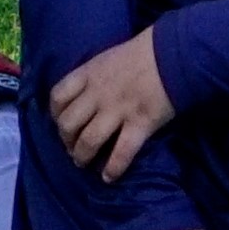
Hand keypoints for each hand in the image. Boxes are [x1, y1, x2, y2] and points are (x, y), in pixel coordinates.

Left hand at [45, 27, 176, 178]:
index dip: (55, 115)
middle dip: (66, 140)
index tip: (61, 123)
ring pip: (88, 141)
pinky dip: (113, 168)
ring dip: (82, 156)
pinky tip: (109, 177)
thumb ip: (94, 75)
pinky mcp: (139, 123)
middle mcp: (98, 94)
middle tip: (72, 148)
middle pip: (68, 123)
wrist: (174, 52)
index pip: (58, 97)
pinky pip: (121, 152)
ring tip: (84, 163)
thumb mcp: (108, 57)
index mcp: (89, 74)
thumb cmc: (143, 52)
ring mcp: (117, 110)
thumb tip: (86, 93)